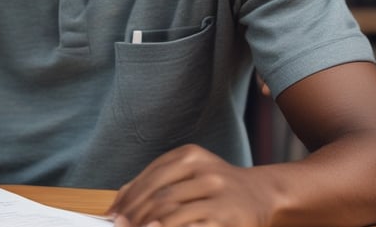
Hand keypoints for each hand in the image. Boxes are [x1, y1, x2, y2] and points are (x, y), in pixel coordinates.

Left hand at [108, 144, 275, 226]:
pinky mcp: (227, 216)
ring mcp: (218, 193)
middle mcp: (205, 169)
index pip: (150, 177)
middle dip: (134, 216)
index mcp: (190, 155)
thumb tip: (119, 202)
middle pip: (159, 195)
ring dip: (147, 225)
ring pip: (172, 212)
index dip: (127, 198)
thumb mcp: (189, 174)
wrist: (263, 194)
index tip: (112, 215)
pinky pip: (191, 225)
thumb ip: (157, 182)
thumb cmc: (217, 187)